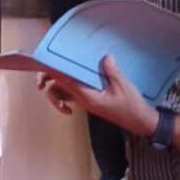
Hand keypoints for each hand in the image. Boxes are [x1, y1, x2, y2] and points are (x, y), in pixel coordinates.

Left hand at [39, 56, 157, 136]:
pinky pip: (70, 94)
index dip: (53, 70)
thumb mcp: (124, 87)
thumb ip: (113, 72)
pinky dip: (63, 88)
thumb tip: (105, 57)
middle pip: (56, 88)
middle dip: (46, 79)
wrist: (139, 122)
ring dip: (52, 84)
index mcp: (87, 96)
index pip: (65, 81)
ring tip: (46, 79)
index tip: (44, 61)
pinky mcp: (88, 100)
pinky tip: (68, 82)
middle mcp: (82, 99)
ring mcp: (84, 101)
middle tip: (41, 71)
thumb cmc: (132, 106)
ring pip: (60, 92)